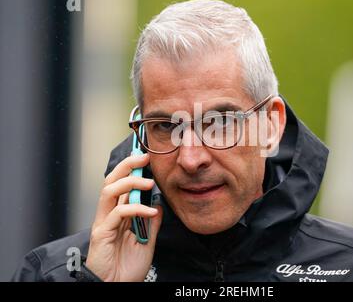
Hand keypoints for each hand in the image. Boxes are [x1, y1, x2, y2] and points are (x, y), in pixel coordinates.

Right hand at [86, 153, 162, 281]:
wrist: (118, 286)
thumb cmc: (128, 267)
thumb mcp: (147, 241)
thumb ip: (151, 222)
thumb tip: (158, 204)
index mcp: (118, 214)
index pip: (122, 185)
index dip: (131, 169)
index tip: (146, 157)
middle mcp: (108, 215)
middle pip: (111, 181)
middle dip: (127, 165)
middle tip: (144, 157)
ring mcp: (103, 223)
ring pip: (109, 191)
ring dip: (130, 182)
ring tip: (149, 182)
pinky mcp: (102, 234)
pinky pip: (117, 213)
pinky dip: (135, 209)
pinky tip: (151, 211)